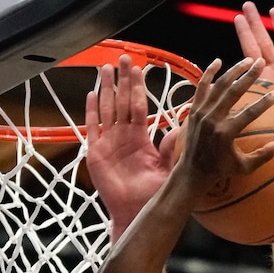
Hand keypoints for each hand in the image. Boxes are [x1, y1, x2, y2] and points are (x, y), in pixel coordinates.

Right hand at [85, 55, 178, 233]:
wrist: (134, 213)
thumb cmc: (150, 195)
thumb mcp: (165, 170)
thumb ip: (170, 149)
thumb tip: (182, 128)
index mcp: (140, 139)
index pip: (138, 107)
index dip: (138, 88)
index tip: (139, 69)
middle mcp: (124, 137)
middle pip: (122, 102)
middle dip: (122, 81)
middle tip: (123, 59)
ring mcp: (109, 143)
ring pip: (107, 110)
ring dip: (106, 89)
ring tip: (105, 68)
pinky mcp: (96, 153)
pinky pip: (93, 128)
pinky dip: (91, 112)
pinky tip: (91, 94)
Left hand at [174, 57, 273, 197]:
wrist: (192, 171)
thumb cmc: (221, 170)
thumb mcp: (244, 167)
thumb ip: (263, 155)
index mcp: (226, 134)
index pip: (250, 113)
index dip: (265, 103)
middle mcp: (212, 120)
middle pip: (234, 92)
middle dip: (249, 76)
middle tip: (262, 64)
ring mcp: (201, 113)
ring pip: (219, 85)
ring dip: (234, 70)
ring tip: (248, 60)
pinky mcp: (193, 110)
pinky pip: (201, 87)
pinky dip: (209, 73)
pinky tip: (218, 61)